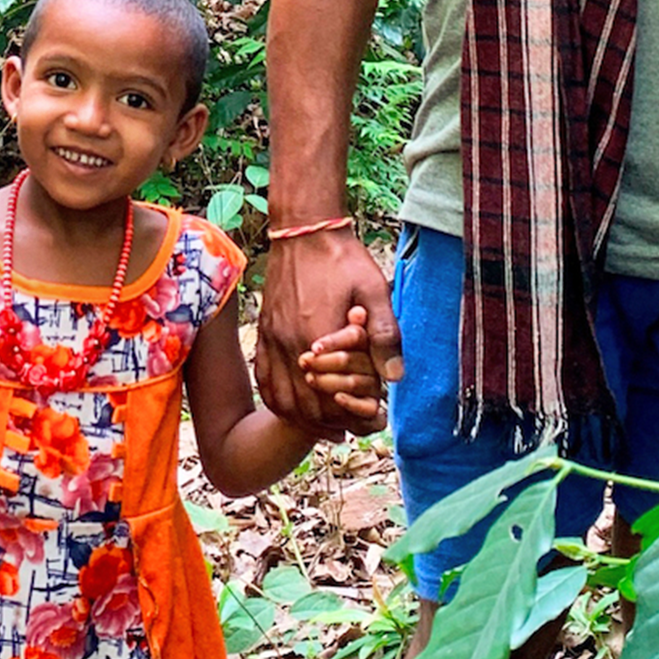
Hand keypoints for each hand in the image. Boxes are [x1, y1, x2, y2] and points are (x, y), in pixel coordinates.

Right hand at [255, 230, 400, 434]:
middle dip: (331, 423)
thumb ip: (384, 335)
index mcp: (318, 339)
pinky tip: (293, 406)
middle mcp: (290, 346)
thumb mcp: (374, 291)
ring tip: (326, 426)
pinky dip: (277, 400)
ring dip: (303, 419)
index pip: (332, 399)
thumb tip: (395, 378)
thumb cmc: (343, 259)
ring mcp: (272, 340)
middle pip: (306, 407)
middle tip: (353, 428)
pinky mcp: (263, 332)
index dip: (353, 416)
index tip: (372, 420)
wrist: (304, 230)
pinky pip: (263, 378)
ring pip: (281, 399)